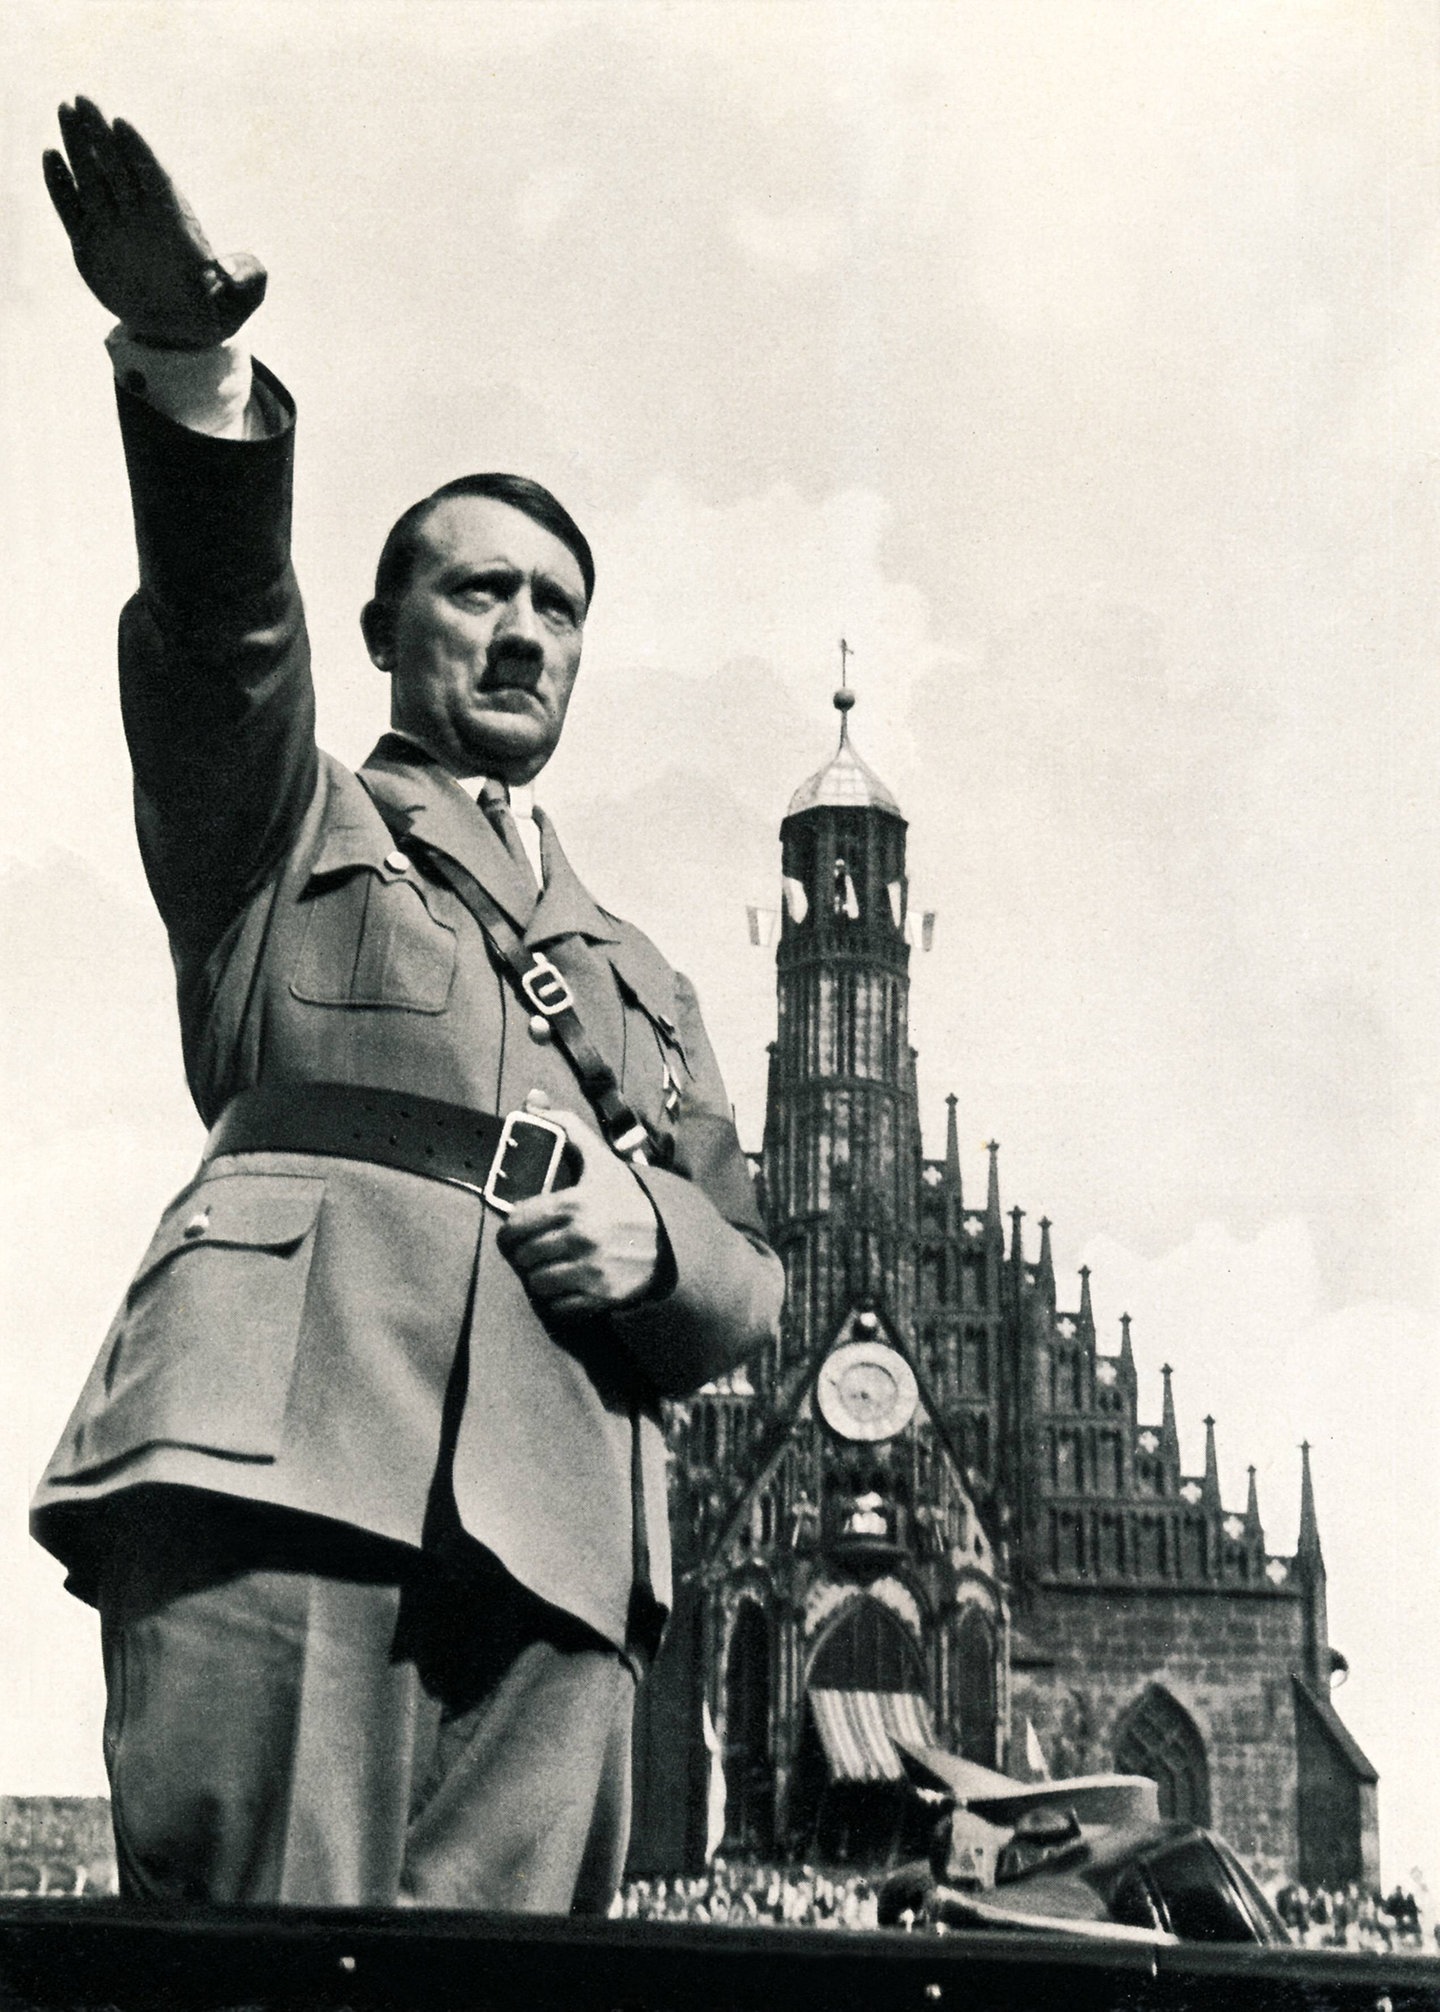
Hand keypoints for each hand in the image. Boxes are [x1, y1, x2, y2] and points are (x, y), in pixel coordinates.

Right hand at [42, 98, 265, 347]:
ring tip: (64, 109)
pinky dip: (60, 185)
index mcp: (176, 223)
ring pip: (92, 176)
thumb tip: (237, 269)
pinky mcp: (89, 242)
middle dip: (102, 133)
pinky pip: (71, 208)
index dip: (140, 152)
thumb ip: (246, 281)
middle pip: (119, 166)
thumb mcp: (238, 302)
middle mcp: (142, 217)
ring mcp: (114, 226)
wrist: (178, 329)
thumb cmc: (213, 311)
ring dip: (77, 143)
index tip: (123, 125)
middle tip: (84, 99)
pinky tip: (50, 156)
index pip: (155, 178)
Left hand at [495, 1092, 660, 1316]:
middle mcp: (580, 1239)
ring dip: (538, 1275)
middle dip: (524, 1251)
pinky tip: (566, 1284)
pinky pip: (557, 1306)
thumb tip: (532, 1100)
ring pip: (536, 1282)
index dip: (513, 1227)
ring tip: (547, 1265)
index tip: (519, 1228)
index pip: (517, 1224)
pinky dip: (557, 1298)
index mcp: (574, 1205)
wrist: (673, 1241)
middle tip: (532, 1247)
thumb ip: (567, 1129)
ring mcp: (590, 1271)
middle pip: (523, 1255)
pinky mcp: (600, 1297)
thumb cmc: (631, 1199)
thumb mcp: (602, 1161)